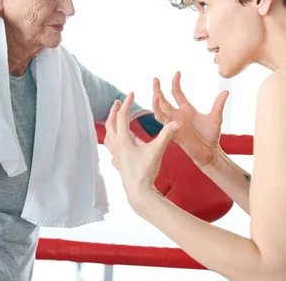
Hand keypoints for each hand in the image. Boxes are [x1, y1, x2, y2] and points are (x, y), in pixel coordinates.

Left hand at [104, 92, 180, 209]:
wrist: (139, 193)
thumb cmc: (146, 172)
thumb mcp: (158, 151)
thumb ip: (167, 136)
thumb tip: (178, 123)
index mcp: (124, 140)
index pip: (122, 116)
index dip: (127, 103)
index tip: (132, 93)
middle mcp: (117, 146)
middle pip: (110, 124)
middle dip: (114, 111)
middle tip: (119, 101)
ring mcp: (116, 156)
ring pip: (108, 136)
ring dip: (111, 125)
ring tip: (115, 120)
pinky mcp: (118, 164)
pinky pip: (111, 150)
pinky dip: (112, 143)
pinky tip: (116, 146)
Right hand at [153, 71, 228, 166]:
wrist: (210, 151)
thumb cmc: (211, 135)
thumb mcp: (216, 117)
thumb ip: (218, 104)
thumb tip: (226, 91)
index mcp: (186, 109)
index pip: (176, 93)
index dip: (175, 83)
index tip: (177, 72)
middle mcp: (177, 115)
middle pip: (163, 100)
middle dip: (158, 89)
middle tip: (155, 79)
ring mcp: (174, 124)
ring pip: (160, 111)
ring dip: (156, 103)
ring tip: (154, 94)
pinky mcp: (173, 133)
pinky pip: (164, 124)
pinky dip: (163, 117)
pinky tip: (163, 109)